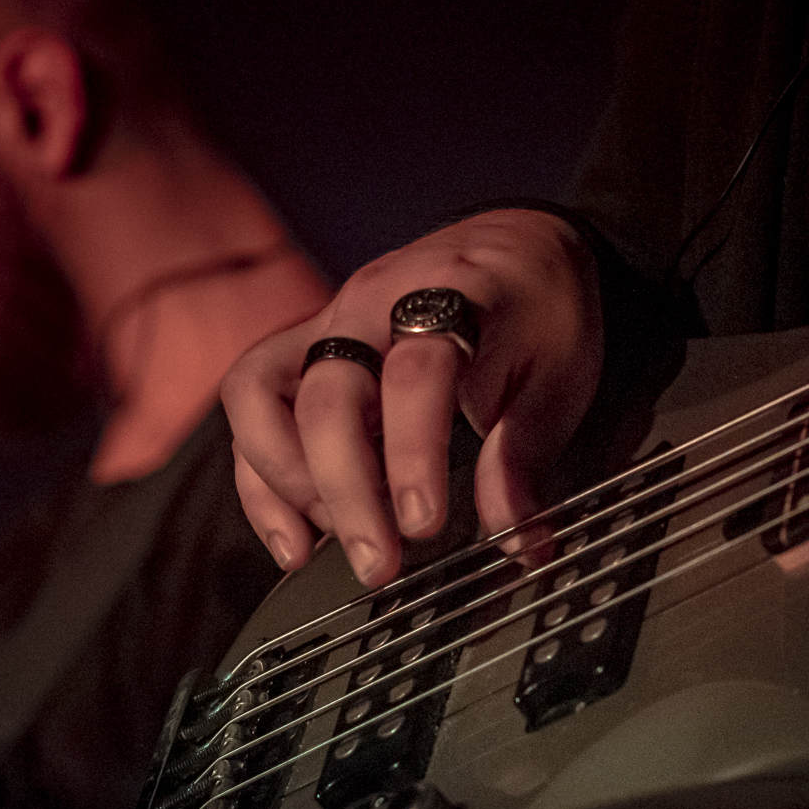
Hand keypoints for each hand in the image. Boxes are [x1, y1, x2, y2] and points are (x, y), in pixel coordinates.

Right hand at [222, 208, 601, 588]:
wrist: (513, 245)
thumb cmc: (536, 307)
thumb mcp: (558, 377)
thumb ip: (524, 457)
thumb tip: (516, 539)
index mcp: (450, 297)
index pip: (413, 376)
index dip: (413, 457)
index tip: (424, 525)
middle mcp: (371, 304)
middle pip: (327, 394)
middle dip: (343, 491)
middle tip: (378, 562)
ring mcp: (326, 323)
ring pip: (258, 392)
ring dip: (283, 480)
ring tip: (326, 543)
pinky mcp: (300, 350)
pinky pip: (251, 410)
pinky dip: (261, 481)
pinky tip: (295, 539)